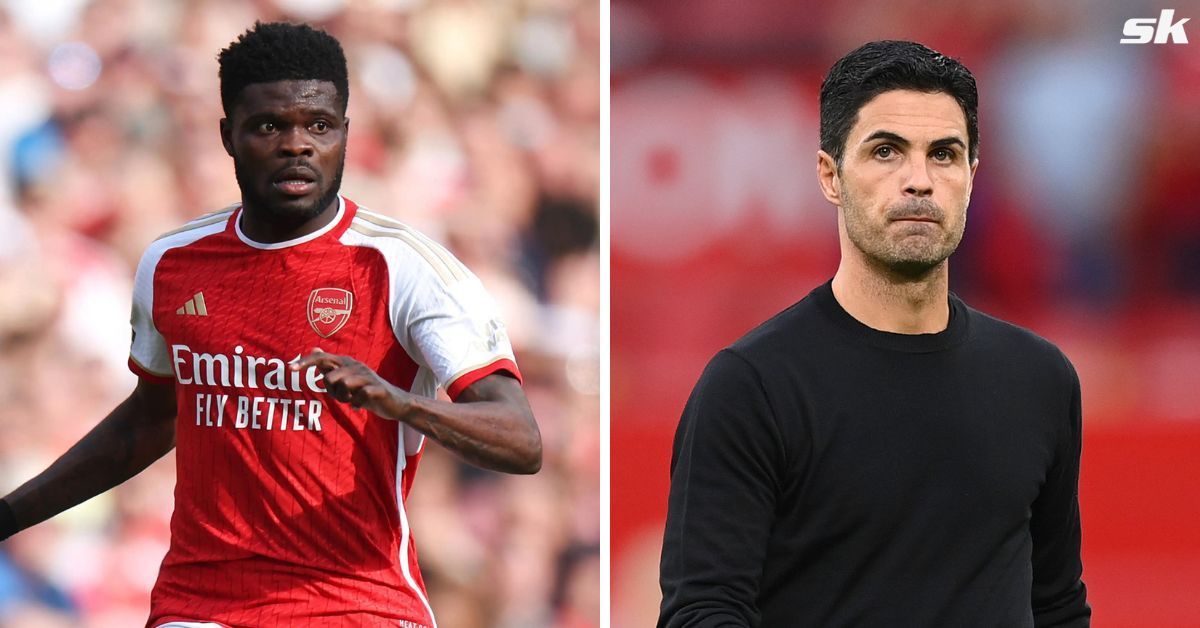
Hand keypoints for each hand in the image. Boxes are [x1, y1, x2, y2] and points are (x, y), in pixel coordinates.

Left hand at [290, 348, 408, 419]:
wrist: (394, 403)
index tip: (291, 368)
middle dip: (332, 391)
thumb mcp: (345, 380)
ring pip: (344, 384)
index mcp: (347, 363)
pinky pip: (358, 397)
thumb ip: (329, 367)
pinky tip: (360, 407)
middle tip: (343, 397)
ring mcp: (369, 377)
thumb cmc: (365, 391)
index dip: (306, 362)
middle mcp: (357, 366)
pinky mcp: (378, 389)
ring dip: (344, 398)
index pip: (323, 359)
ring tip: (352, 400)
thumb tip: (314, 349)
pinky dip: (356, 404)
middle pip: (330, 376)